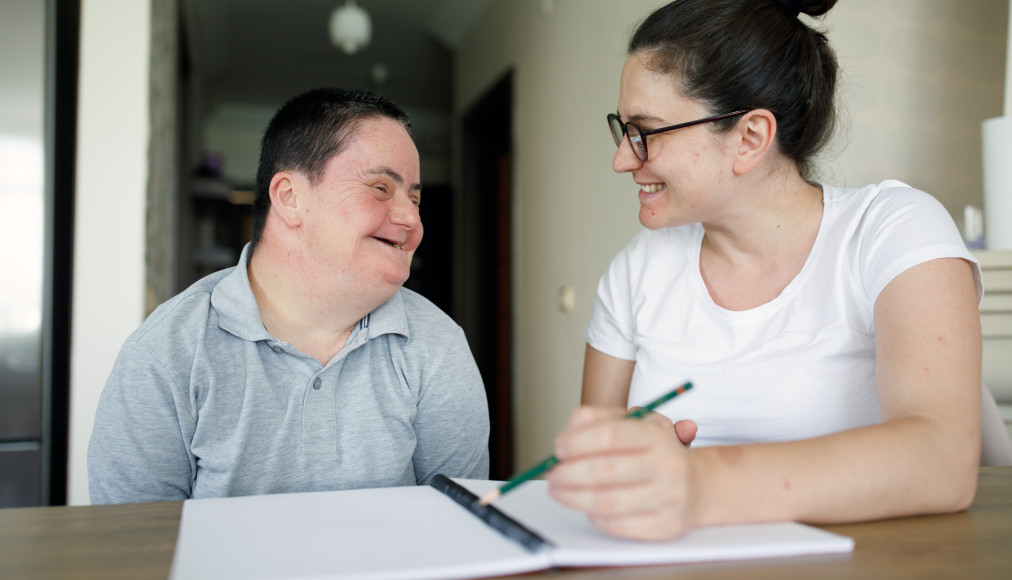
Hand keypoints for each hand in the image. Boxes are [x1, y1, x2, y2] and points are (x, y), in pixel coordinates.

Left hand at [547, 406, 697, 539]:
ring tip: (559, 491)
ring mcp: (670, 498)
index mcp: (657, 435)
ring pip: (607, 502)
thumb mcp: (634, 424)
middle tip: (551, 474)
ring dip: (574, 497)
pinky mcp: (666, 526)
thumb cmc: (655, 452)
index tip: (558, 448)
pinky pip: (619, 525)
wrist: (699, 486)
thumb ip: (597, 420)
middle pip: (605, 471)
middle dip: (569, 473)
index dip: (578, 442)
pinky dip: (594, 516)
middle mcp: (668, 466)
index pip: (611, 435)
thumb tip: (565, 439)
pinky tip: (586, 507)